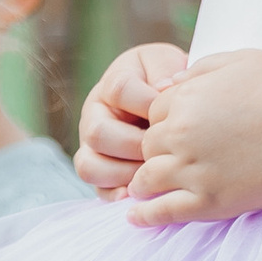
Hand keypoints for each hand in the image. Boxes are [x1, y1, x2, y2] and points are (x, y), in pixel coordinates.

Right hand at [77, 44, 186, 198]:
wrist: (167, 101)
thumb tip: (163, 88)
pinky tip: (140, 192)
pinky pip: (99, 190)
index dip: (148, 102)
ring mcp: (92, 147)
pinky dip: (118, 194)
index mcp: (111, 85)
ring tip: (152, 172)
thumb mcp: (167, 66)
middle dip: (136, 145)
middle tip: (163, 150)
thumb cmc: (167, 83)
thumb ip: (164, 70)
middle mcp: (94, 116)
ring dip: (125, 173)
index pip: (119, 90)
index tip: (171, 111)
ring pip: (90, 166)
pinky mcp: (100, 172)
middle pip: (98, 134)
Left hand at [125, 50, 261, 227]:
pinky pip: (164, 211)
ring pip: (146, 179)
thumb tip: (169, 82)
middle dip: (155, 150)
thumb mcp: (240, 60)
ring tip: (141, 188)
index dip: (165, 119)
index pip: (153, 113)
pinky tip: (135, 218)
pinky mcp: (210, 202)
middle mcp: (181, 136)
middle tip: (168, 157)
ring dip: (143, 182)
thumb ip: (199, 68)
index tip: (181, 128)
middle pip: (147, 146)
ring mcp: (193, 172)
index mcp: (185, 99)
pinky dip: (145, 216)